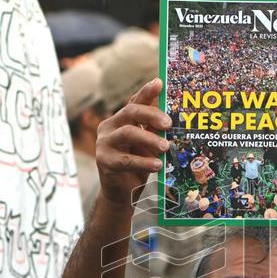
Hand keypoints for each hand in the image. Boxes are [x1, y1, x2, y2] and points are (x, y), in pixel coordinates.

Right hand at [95, 78, 170, 205]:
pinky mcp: (104, 161)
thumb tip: (172, 115)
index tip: (159, 83)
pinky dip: (144, 161)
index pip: (134, 102)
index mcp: (120, 120)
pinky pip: (127, 159)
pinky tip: (158, 165)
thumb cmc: (138, 166)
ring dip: (150, 139)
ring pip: (128, 133)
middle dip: (151, 115)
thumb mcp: (148, 145)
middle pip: (130, 112)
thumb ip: (154, 130)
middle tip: (169, 123)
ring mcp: (104, 144)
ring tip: (166, 147)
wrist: (121, 194)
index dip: (146, 92)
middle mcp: (109, 127)